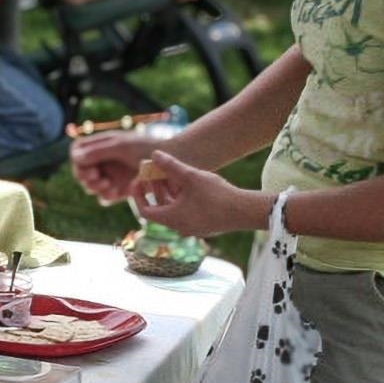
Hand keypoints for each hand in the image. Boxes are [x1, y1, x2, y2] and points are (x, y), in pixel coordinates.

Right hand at [70, 131, 153, 201]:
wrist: (170, 161)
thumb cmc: (146, 148)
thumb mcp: (121, 146)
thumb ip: (98, 151)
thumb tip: (76, 158)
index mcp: (101, 145)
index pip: (77, 152)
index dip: (78, 160)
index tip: (88, 165)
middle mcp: (103, 161)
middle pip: (80, 171)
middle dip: (85, 176)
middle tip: (97, 178)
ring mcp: (110, 176)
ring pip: (90, 186)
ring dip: (95, 187)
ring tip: (108, 185)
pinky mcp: (119, 190)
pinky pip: (104, 198)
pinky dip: (107, 196)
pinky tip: (116, 193)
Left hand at [131, 150, 269, 236]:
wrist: (245, 212)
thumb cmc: (216, 195)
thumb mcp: (190, 176)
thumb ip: (170, 165)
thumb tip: (153, 154)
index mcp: (172, 219)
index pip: (145, 211)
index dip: (138, 195)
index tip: (138, 181)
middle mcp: (179, 227)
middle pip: (159, 209)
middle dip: (155, 189)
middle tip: (154, 173)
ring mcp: (192, 228)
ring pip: (173, 210)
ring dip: (169, 193)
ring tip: (171, 175)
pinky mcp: (204, 226)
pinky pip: (185, 213)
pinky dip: (181, 200)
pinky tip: (189, 184)